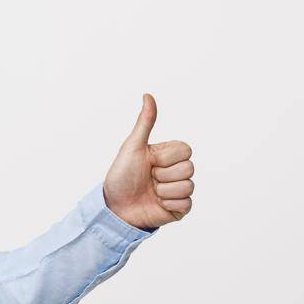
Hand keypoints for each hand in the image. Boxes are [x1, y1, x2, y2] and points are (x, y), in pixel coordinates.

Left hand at [103, 93, 194, 229]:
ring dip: (163, 191)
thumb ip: (145, 123)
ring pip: (188, 186)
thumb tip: (147, 95)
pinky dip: (168, 204)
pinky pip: (186, 203)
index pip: (185, 150)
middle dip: (163, 175)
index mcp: (168, 155)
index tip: (149, 162)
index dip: (164, 158)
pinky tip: (157, 203)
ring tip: (151, 192)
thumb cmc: (121, 176)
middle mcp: (176, 171)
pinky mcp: (180, 208)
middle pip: (189, 168)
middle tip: (149, 179)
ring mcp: (179, 190)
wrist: (114, 206)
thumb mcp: (133, 146)